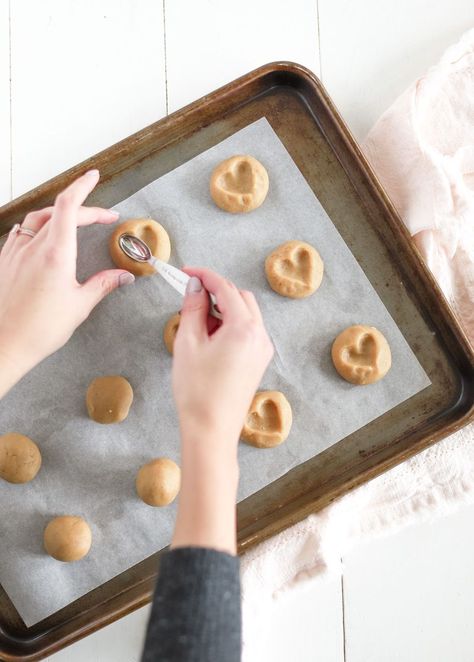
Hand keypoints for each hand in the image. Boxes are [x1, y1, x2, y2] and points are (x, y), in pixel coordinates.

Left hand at [0, 170, 133, 396]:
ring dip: (58, 214)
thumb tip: (124, 275)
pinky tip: (44, 237)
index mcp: (55, 254)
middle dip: (84, 208)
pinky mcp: (5, 262)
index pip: (69, 206)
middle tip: (103, 217)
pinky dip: (38, 227)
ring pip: (37, 218)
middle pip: (58, 211)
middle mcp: (32, 247)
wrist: (5, 345)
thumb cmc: (39, 329)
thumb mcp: (79, 305)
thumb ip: (103, 284)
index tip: (94, 176)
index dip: (82, 186)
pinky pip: (21, 232)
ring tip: (75, 222)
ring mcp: (15, 252)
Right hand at [173, 267, 273, 450]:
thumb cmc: (197, 391)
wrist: (211, 430)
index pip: (225, 288)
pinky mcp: (258, 361)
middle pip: (240, 297)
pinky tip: (210, 337)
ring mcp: (262, 349)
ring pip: (246, 313)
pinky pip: (248, 331)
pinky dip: (231, 324)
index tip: (186, 272)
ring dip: (224, 308)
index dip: (204, 276)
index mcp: (244, 328)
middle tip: (190, 295)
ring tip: (197, 321)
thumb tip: (195, 287)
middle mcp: (260, 335)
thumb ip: (193, 309)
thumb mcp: (188, 344)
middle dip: (216, 291)